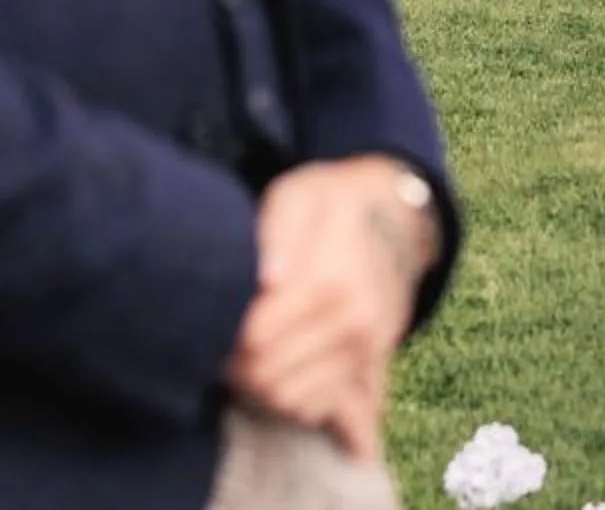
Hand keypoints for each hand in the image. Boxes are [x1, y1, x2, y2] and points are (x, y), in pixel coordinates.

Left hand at [224, 158, 428, 459]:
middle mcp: (355, 322)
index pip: (255, 338)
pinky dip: (288, 397)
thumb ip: (278, 231)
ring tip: (245, 353)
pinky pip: (317, 408)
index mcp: (331, 281)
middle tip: (220, 341)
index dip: (222, 337)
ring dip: (256, 385)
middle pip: (268, 375)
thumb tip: (268, 279)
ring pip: (288, 399)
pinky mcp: (371, 366)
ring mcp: (367, 349)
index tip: (213, 321)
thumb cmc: (329, 203)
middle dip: (233, 365)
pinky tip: (278, 365)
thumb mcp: (299, 196)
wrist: (392, 217)